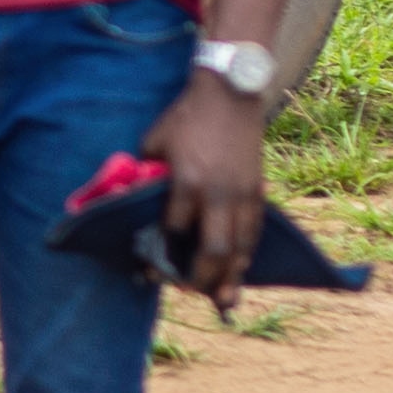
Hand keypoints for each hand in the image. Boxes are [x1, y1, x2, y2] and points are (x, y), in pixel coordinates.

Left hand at [153, 69, 269, 311]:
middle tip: (187, 290)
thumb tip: (134, 200)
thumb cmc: (185, 116)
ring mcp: (242, 193)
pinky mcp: (258, 190)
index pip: (174, 230)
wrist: (229, 93)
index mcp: (188, 182)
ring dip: (231, 275)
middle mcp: (218, 194)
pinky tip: (241, 268)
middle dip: (200, 277)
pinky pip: (254, 231)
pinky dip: (247, 253)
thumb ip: (147, 175)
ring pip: (240, 246)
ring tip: (223, 299)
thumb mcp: (154, 142)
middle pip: (213, 250)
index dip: (162, 254)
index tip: (151, 271)